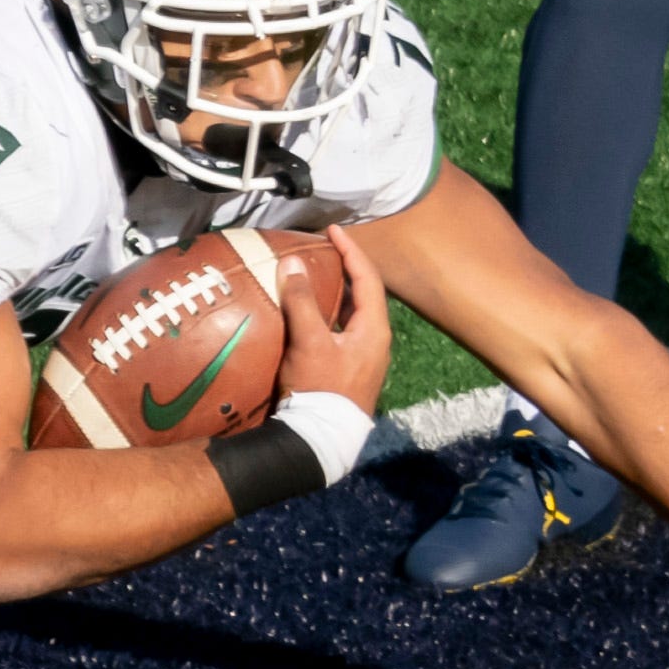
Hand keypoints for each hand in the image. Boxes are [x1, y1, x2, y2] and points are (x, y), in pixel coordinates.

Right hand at [273, 224, 391, 411]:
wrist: (319, 439)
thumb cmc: (320, 388)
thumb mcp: (309, 341)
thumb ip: (302, 300)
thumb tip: (295, 262)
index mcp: (374, 329)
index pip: (367, 278)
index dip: (351, 250)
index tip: (333, 230)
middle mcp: (374, 340)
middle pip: (361, 293)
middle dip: (343, 268)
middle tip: (322, 248)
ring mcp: (362, 356)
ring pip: (350, 312)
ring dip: (333, 291)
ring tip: (312, 274)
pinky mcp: (347, 368)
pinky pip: (339, 328)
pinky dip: (325, 312)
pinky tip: (306, 312)